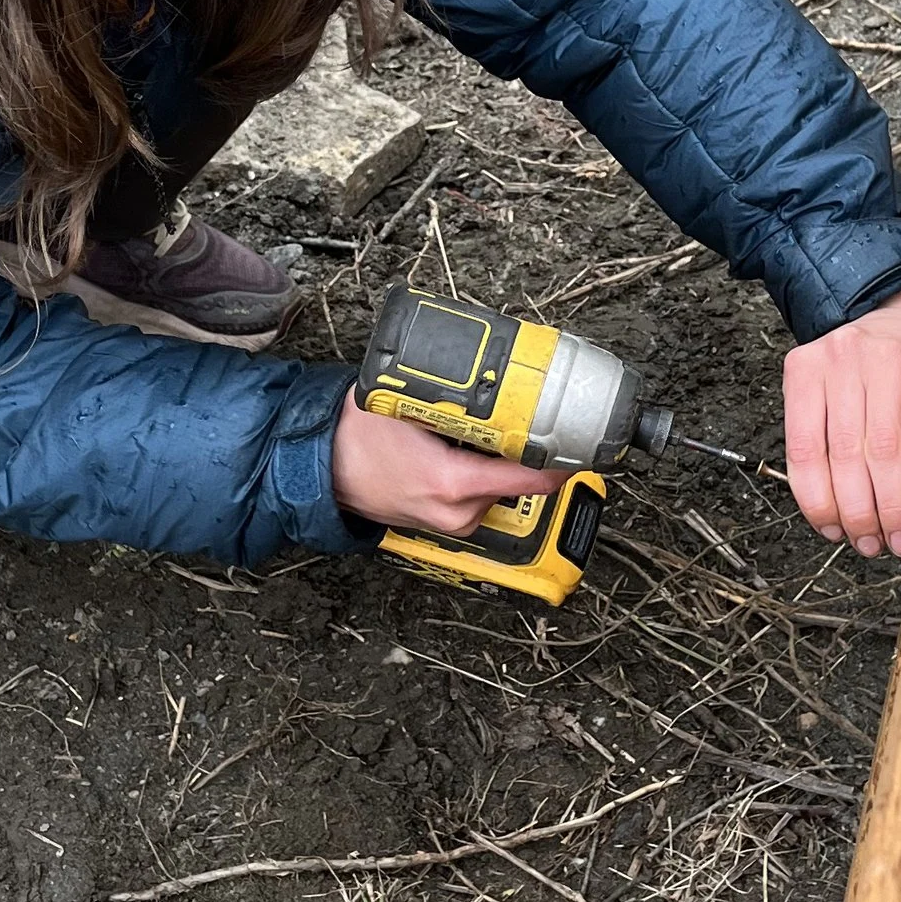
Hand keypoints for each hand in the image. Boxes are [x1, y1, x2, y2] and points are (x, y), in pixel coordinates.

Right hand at [333, 399, 567, 538]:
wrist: (322, 471)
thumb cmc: (354, 439)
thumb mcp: (409, 404)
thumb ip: (456, 397)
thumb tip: (500, 377)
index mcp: (454, 484)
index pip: (533, 478)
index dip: (562, 457)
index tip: (579, 439)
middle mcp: (459, 512)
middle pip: (521, 479)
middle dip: (523, 449)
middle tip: (521, 418)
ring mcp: (454, 523)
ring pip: (503, 487)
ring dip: (501, 461)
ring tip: (479, 434)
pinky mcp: (448, 524)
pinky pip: (482, 495)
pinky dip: (483, 474)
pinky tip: (463, 452)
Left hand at [783, 286, 900, 559]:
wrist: (896, 308)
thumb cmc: (858, 366)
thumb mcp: (824, 388)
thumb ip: (823, 439)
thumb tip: (836, 518)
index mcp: (805, 371)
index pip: (804, 451)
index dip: (818, 502)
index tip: (833, 533)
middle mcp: (841, 361)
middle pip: (845, 456)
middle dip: (858, 513)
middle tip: (871, 545)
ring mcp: (886, 362)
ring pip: (883, 451)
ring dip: (889, 506)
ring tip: (897, 539)